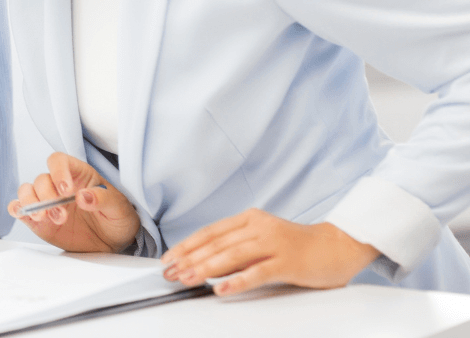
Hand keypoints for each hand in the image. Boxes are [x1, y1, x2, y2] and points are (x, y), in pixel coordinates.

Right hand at [7, 152, 139, 252]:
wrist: (113, 242)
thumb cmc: (117, 217)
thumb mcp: (119, 207)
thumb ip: (103, 199)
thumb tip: (83, 196)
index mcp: (78, 174)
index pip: (59, 161)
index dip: (58, 171)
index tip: (65, 190)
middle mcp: (59, 185)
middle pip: (42, 179)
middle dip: (47, 197)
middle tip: (61, 216)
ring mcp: (47, 202)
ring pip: (27, 191)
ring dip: (32, 203)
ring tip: (44, 218)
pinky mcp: (39, 221)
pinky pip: (20, 209)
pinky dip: (18, 209)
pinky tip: (26, 215)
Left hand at [161, 208, 379, 295]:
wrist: (338, 246)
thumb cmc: (298, 247)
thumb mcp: (263, 241)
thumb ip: (238, 249)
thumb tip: (206, 264)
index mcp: (249, 219)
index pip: (211, 232)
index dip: (187, 245)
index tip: (169, 259)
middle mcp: (259, 226)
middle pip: (217, 243)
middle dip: (190, 259)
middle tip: (170, 273)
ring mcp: (273, 242)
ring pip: (232, 255)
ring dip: (206, 268)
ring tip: (187, 279)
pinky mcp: (287, 261)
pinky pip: (258, 272)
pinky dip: (238, 281)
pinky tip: (222, 290)